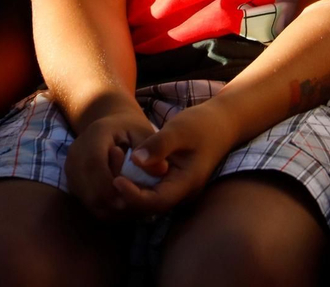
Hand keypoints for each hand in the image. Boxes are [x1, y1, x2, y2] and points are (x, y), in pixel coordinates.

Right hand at [65, 106, 156, 218]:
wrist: (111, 127)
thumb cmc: (131, 129)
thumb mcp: (145, 132)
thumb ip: (154, 149)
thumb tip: (162, 171)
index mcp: (95, 134)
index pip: (94, 164)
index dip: (109, 185)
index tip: (128, 199)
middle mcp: (76, 152)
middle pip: (87, 187)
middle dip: (111, 202)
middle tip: (134, 208)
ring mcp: (70, 168)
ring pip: (86, 199)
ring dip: (107, 207)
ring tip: (129, 205)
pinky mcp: (72, 181)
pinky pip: (85, 202)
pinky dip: (103, 207)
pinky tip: (120, 203)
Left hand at [111, 100, 238, 215]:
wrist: (222, 123)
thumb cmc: (202, 124)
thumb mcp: (180, 129)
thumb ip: (159, 144)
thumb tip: (135, 160)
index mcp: (187, 183)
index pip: (156, 202)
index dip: (133, 196)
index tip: (115, 179)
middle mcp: (183, 193)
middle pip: (149, 206)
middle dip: (126, 195)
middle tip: (107, 175)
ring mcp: (178, 190)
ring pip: (148, 200)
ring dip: (129, 190)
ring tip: (111, 171)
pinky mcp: (172, 183)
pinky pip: (150, 190)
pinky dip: (135, 182)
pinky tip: (123, 167)